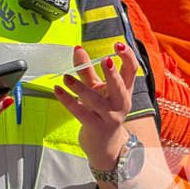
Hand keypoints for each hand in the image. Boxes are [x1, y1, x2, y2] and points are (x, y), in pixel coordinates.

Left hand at [54, 42, 137, 169]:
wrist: (103, 144)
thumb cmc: (100, 111)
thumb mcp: (96, 89)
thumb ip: (87, 69)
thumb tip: (77, 48)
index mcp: (124, 90)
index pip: (132, 70)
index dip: (127, 56)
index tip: (118, 44)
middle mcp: (120, 103)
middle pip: (119, 86)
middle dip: (113, 73)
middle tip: (105, 59)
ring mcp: (110, 117)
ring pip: (96, 101)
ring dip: (81, 88)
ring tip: (66, 77)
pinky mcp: (96, 128)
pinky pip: (81, 113)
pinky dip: (68, 102)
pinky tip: (58, 91)